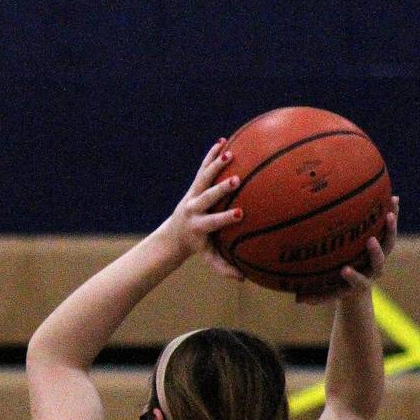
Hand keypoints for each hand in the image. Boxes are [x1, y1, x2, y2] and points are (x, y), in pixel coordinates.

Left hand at [160, 139, 244, 279]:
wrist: (175, 234)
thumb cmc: (198, 245)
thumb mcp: (208, 256)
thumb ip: (223, 267)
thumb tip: (244, 278)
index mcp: (199, 226)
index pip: (213, 221)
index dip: (225, 218)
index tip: (240, 214)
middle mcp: (194, 208)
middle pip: (206, 196)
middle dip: (220, 189)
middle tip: (235, 180)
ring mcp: (193, 194)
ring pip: (203, 178)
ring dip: (215, 165)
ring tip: (229, 152)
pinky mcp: (194, 185)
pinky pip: (202, 168)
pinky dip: (211, 155)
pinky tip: (222, 141)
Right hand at [297, 195, 400, 304]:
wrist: (358, 286)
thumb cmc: (338, 288)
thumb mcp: (327, 293)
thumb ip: (314, 296)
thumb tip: (296, 300)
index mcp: (360, 282)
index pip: (359, 281)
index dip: (353, 276)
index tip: (344, 271)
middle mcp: (373, 269)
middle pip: (379, 261)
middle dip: (376, 252)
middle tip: (370, 241)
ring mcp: (381, 255)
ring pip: (389, 242)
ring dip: (390, 228)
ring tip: (389, 213)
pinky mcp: (384, 242)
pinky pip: (389, 227)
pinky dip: (393, 214)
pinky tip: (393, 198)